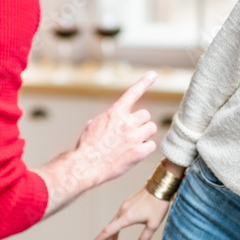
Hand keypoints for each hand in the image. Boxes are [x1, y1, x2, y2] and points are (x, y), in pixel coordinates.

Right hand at [72, 72, 158, 188]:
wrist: (87, 165)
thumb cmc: (87, 146)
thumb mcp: (94, 124)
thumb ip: (109, 118)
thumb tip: (114, 118)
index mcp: (115, 113)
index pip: (133, 93)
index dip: (144, 82)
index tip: (153, 74)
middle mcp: (126, 122)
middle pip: (146, 115)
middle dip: (140, 123)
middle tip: (131, 132)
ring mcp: (134, 137)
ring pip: (151, 128)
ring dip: (144, 134)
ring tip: (132, 142)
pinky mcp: (139, 152)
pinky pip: (151, 145)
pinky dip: (145, 148)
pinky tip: (135, 152)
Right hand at [91, 186, 170, 239]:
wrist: (160, 187)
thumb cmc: (158, 204)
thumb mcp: (153, 224)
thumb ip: (145, 237)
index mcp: (127, 217)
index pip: (109, 230)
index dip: (101, 239)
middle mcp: (123, 211)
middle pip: (110, 226)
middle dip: (104, 238)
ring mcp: (125, 205)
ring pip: (115, 221)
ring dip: (112, 232)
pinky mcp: (128, 202)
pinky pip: (119, 215)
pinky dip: (118, 224)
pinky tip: (122, 227)